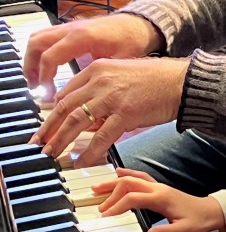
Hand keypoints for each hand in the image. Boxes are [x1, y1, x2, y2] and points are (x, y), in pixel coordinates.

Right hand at [24, 13, 164, 99]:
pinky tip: (45, 69)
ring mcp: (69, 27)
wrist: (138, 25)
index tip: (47, 94)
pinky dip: (40, 52)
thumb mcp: (118, 62)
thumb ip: (101, 78)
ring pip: (38, 38)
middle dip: (31, 66)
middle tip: (34, 87)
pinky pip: (46, 38)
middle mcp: (71, 29)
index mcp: (82, 37)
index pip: (51, 56)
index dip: (45, 77)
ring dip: (32, 58)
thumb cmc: (131, 41)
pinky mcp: (69, 30)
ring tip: (36, 80)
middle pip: (36, 43)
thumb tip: (87, 100)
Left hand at [30, 57, 188, 165]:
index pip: (66, 92)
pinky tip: (81, 162)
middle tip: (39, 144)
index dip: (52, 112)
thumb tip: (90, 120)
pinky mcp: (125, 113)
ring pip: (76, 122)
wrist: (181, 82)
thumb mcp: (122, 77)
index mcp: (97, 70)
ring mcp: (111, 97)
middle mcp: (100, 81)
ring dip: (60, 141)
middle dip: (48, 129)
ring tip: (52, 154)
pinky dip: (88, 152)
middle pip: (64, 107)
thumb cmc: (157, 80)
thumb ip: (103, 94)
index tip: (47, 125)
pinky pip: (101, 137)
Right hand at [93, 167, 225, 231]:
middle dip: (110, 193)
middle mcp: (159, 189)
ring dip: (114, 182)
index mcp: (162, 199)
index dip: (117, 206)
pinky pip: (140, 177)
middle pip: (128, 184)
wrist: (212, 213)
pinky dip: (127, 175)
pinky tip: (118, 174)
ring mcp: (159, 187)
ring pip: (132, 178)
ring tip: (97, 188)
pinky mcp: (160, 189)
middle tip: (98, 205)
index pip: (133, 198)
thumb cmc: (199, 222)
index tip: (106, 216)